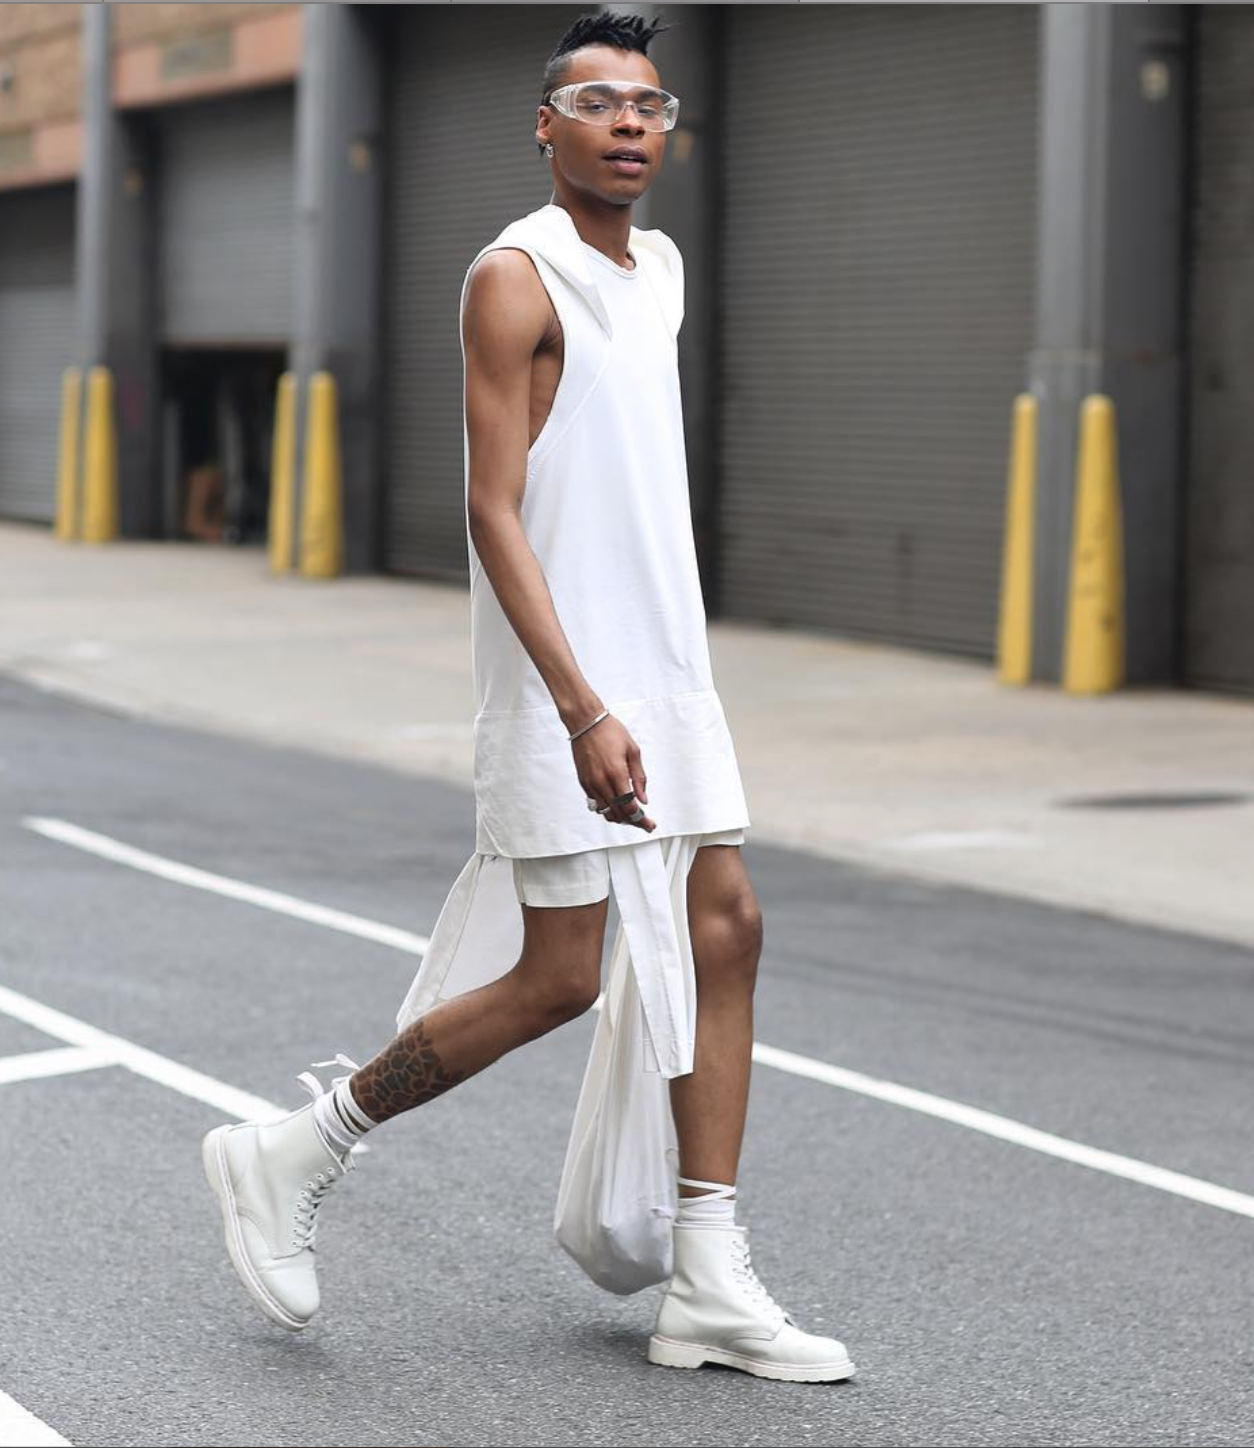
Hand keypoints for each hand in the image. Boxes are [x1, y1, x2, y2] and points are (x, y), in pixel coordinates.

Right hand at [571, 714, 655, 831]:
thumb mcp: (633, 751)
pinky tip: (616, 804)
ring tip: (630, 815)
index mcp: (617, 774)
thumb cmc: (610, 732)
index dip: (641, 820)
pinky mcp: (583, 782)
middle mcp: (601, 782)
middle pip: (618, 814)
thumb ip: (639, 778)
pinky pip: (596, 804)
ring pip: (605, 812)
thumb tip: (643, 799)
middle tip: (644, 822)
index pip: (630, 807)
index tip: (649, 824)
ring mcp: (590, 783)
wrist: (586, 722)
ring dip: (619, 817)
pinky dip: (607, 808)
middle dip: (632, 821)